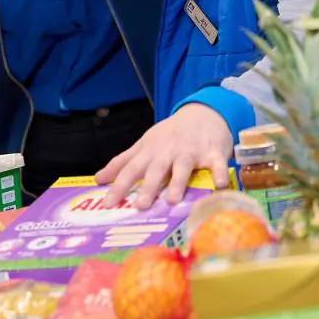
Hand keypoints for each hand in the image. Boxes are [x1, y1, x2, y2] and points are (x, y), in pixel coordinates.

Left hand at [96, 104, 233, 209]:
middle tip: (140, 206)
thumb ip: (122, 162)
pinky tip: (220, 185)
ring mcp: (191, 152)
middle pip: (156, 170)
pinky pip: (217, 163)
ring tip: (172, 200)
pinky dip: (219, 173)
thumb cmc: (169, 134)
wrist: (201, 112)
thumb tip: (98, 179)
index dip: (119, 186)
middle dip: (148, 187)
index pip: (131, 169)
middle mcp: (168, 152)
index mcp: (149, 152)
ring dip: (178, 183)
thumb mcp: (144, 144)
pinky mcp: (212, 152)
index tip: (107, 204)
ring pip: (183, 168)